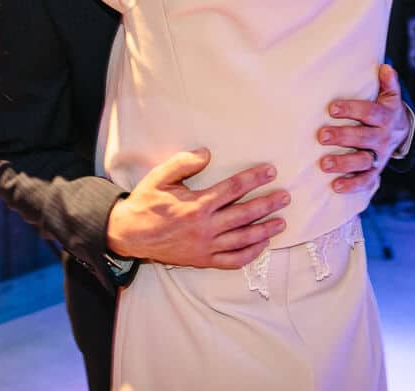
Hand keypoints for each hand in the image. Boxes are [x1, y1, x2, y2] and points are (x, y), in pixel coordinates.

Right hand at [106, 149, 289, 268]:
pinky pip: (232, 261)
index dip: (254, 179)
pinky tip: (261, 245)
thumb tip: (207, 154)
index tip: (270, 171)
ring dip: (264, 230)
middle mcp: (205, 227)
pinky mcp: (202, 260)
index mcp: (197, 205)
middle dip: (267, 204)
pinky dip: (249, 254)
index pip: (233, 189)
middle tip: (285, 196)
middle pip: (244, 214)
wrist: (129, 234)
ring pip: (242, 239)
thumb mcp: (160, 177)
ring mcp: (205, 247)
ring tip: (281, 222)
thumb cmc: (146, 202)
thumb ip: (183, 163)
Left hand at [317, 64, 410, 193]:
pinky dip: (352, 185)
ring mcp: (380, 156)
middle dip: (343, 137)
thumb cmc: (386, 110)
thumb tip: (385, 67)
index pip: (369, 112)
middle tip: (321, 135)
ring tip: (324, 164)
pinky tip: (336, 186)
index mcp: (385, 117)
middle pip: (363, 138)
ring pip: (363, 161)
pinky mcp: (376, 171)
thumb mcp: (390, 96)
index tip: (332, 108)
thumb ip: (388, 83)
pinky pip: (366, 181)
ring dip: (344, 163)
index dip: (352, 110)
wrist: (402, 133)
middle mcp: (383, 138)